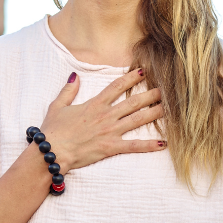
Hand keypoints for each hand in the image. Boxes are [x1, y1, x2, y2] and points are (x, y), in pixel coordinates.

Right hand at [39, 70, 165, 171]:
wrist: (52, 151)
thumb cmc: (53, 130)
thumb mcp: (57, 106)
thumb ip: (68, 90)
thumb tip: (75, 76)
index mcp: (94, 104)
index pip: (117, 86)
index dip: (131, 77)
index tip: (143, 71)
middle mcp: (106, 115)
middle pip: (133, 101)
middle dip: (151, 94)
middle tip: (166, 89)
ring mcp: (110, 131)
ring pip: (137, 120)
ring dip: (155, 113)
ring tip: (170, 108)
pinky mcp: (111, 147)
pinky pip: (133, 145)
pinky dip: (149, 145)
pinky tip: (163, 143)